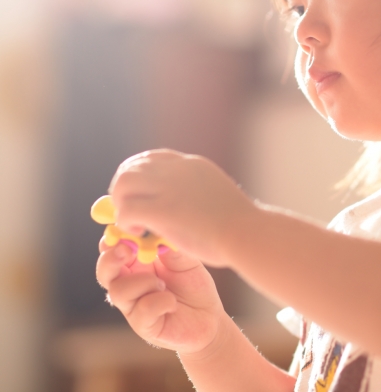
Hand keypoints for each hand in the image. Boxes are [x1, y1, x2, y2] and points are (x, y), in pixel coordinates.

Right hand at [96, 238, 224, 354]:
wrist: (210, 319)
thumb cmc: (194, 286)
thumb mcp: (186, 261)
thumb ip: (170, 248)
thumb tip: (157, 233)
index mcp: (136, 264)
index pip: (113, 249)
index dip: (112, 239)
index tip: (121, 228)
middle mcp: (129, 284)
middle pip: (104, 271)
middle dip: (111, 259)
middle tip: (127, 250)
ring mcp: (133, 307)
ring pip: (118, 292)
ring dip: (143, 282)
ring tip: (163, 284)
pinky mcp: (143, 326)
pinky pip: (142, 310)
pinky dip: (160, 302)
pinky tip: (172, 302)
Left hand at [108, 149, 255, 266]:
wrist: (248, 234)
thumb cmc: (240, 227)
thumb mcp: (216, 196)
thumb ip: (197, 195)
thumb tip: (184, 205)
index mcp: (193, 164)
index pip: (154, 157)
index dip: (139, 175)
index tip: (138, 194)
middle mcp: (178, 169)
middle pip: (133, 166)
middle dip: (123, 189)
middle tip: (127, 211)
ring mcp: (169, 186)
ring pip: (124, 183)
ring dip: (121, 203)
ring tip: (132, 223)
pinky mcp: (163, 208)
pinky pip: (127, 210)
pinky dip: (125, 222)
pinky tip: (138, 233)